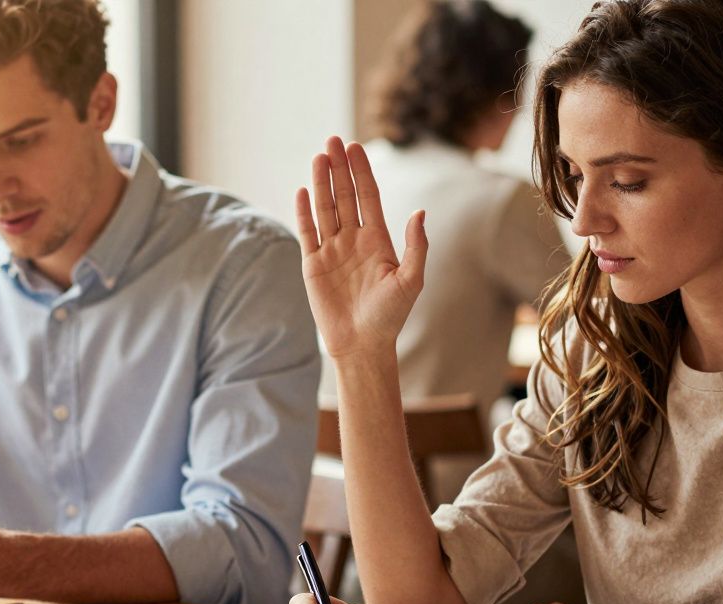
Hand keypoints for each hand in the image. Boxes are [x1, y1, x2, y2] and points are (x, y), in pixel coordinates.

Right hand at [295, 136, 428, 359]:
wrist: (363, 345)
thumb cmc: (391, 316)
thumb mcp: (411, 280)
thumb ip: (416, 246)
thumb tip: (420, 212)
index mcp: (377, 240)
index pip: (368, 197)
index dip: (362, 172)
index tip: (356, 147)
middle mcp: (354, 240)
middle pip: (345, 195)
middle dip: (339, 168)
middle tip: (333, 140)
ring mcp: (331, 250)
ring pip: (325, 208)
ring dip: (321, 182)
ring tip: (318, 156)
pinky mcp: (313, 265)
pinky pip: (307, 232)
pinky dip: (304, 211)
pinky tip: (302, 190)